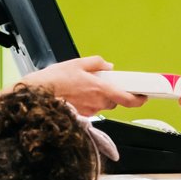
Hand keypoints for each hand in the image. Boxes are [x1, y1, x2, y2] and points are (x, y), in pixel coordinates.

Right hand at [24, 56, 146, 116]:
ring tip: (85, 86)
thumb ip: (96, 63)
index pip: (128, 99)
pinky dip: (88, 102)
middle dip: (111, 93)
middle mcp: (97, 103)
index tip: (144, 96)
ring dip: (99, 97)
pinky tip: (77, 94)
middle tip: (103, 83)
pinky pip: (90, 109)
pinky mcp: (80, 116)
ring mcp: (89, 111)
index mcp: (100, 90)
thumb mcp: (77, 63)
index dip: (139, 99)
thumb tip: (107, 66)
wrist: (37, 95)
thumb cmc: (54, 80)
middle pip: (114, 101)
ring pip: (102, 105)